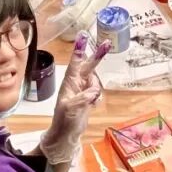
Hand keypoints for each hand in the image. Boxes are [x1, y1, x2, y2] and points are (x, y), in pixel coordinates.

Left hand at [39, 33, 109, 163]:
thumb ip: (83, 98)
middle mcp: (76, 83)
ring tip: (90, 102)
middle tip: (107, 43)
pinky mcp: (88, 97)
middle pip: (89, 66)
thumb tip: (94, 91)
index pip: (75, 63)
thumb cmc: (64, 121)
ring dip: (96, 90)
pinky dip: (98, 98)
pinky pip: (97, 92)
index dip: (80, 50)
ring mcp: (83, 90)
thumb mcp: (71, 109)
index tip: (84, 36)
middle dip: (97, 55)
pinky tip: (93, 105)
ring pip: (96, 82)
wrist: (66, 135)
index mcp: (69, 83)